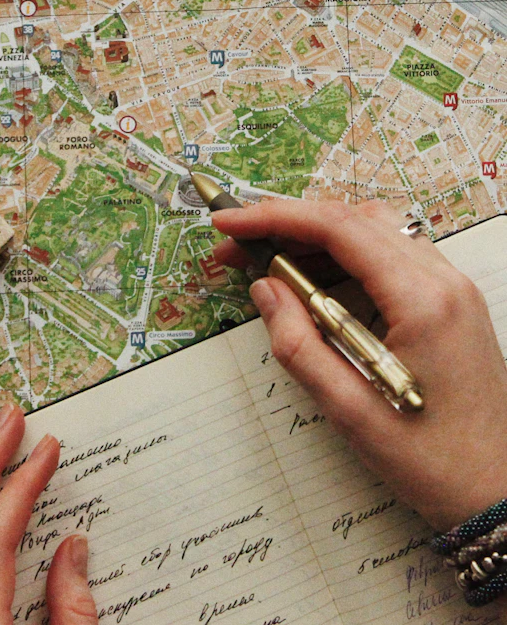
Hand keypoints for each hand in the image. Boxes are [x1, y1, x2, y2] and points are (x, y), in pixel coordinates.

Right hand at [212, 198, 506, 531]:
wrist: (499, 491)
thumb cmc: (434, 462)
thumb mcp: (350, 411)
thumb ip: (299, 344)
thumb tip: (264, 288)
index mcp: (422, 301)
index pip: (338, 228)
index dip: (275, 217)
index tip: (229, 225)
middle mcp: (443, 281)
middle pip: (354, 219)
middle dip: (288, 224)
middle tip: (237, 248)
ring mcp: (451, 288)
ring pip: (373, 230)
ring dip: (315, 237)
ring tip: (267, 262)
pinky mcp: (449, 302)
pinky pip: (390, 255)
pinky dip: (344, 255)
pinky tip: (313, 281)